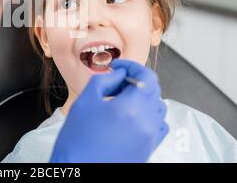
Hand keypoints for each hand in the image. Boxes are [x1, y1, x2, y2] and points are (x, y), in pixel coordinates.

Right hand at [50, 59, 167, 162]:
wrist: (78, 169)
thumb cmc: (77, 140)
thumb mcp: (85, 100)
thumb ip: (105, 80)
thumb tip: (119, 74)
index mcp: (132, 107)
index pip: (146, 76)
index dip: (132, 66)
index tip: (118, 67)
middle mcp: (146, 122)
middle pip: (152, 90)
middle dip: (135, 81)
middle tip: (115, 83)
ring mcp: (150, 137)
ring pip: (157, 107)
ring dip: (142, 98)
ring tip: (121, 101)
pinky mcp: (149, 149)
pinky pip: (158, 125)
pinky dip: (148, 116)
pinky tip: (130, 117)